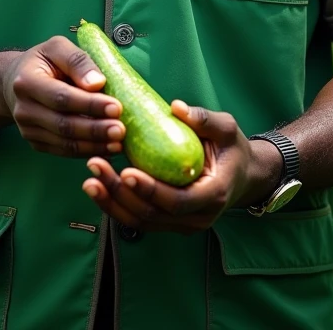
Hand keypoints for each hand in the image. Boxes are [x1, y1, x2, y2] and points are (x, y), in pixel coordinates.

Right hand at [2, 35, 125, 157]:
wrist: (15, 81)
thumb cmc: (44, 61)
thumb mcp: (57, 47)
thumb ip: (77, 61)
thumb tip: (97, 83)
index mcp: (27, 82)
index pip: (62, 97)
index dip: (90, 105)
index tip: (116, 107)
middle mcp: (24, 110)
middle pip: (63, 125)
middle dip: (95, 130)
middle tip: (121, 130)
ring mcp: (28, 130)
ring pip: (64, 143)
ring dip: (93, 145)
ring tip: (118, 143)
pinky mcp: (36, 143)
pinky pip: (63, 151)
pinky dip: (86, 152)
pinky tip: (106, 149)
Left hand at [81, 100, 282, 233]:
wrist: (243, 176)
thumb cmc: (232, 149)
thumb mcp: (226, 128)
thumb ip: (204, 119)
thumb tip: (176, 107)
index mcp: (213, 194)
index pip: (177, 201)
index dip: (150, 189)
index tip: (126, 170)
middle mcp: (198, 217)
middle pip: (153, 214)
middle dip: (120, 193)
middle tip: (95, 166)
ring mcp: (183, 224)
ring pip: (142, 222)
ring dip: (112, 202)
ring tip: (89, 179)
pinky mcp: (170, 222)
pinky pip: (140, 220)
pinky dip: (117, 206)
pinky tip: (99, 188)